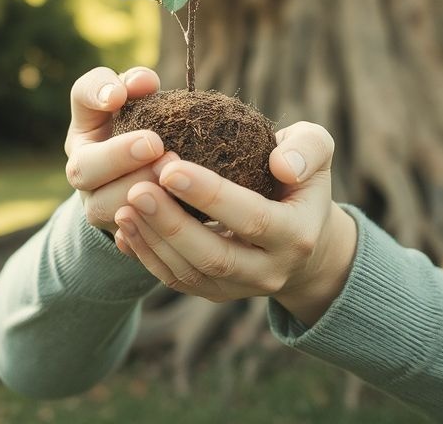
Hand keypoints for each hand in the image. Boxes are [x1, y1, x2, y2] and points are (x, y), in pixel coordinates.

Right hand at [64, 66, 175, 236]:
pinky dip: (148, 228)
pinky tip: (174, 213)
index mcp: (89, 125)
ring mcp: (97, 207)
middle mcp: (84, 170)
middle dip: (118, 157)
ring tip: (169, 177)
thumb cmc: (147, 132)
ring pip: (103, 208)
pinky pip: (129, 238)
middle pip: (83, 168)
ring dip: (137, 191)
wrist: (149, 185)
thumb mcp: (140, 102)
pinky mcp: (121, 236)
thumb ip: (138, 85)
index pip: (82, 97)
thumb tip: (143, 82)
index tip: (119, 96)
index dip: (97, 94)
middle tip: (154, 145)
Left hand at [113, 121, 356, 324]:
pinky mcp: (216, 293)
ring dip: (153, 240)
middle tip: (138, 188)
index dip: (210, 196)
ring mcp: (241, 288)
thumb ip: (308, 149)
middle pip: (215, 256)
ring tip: (124, 204)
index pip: (252, 219)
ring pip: (190, 274)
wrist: (303, 236)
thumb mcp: (317, 151)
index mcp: (297, 234)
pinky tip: (125, 227)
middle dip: (172, 223)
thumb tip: (282, 166)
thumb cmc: (301, 178)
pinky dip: (147, 256)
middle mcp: (270, 269)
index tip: (171, 168)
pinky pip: (177, 281)